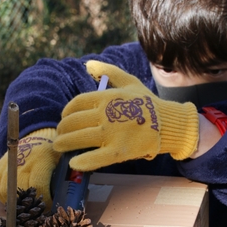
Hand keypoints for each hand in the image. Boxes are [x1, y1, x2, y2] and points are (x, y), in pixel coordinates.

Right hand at [0, 128, 59, 207]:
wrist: (39, 135)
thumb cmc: (54, 153)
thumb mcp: (64, 161)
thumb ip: (65, 177)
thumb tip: (68, 199)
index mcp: (41, 158)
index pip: (38, 184)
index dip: (43, 200)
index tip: (48, 207)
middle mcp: (22, 160)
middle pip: (19, 190)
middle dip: (28, 204)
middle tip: (36, 211)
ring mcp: (8, 163)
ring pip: (4, 190)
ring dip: (13, 203)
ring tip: (24, 209)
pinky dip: (4, 197)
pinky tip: (14, 201)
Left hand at [53, 61, 198, 170]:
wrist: (168, 122)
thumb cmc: (147, 103)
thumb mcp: (129, 81)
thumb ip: (109, 71)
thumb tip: (88, 64)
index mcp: (107, 97)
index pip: (77, 103)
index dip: (67, 111)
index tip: (64, 118)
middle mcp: (107, 114)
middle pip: (74, 122)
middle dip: (62, 129)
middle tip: (59, 135)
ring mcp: (112, 134)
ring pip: (79, 138)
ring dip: (65, 143)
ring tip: (58, 147)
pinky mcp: (119, 151)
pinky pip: (96, 157)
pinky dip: (83, 161)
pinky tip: (74, 163)